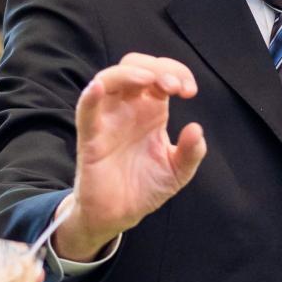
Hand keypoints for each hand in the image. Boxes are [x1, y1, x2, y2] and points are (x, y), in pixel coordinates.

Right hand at [55, 54, 206, 260]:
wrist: (120, 215)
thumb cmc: (146, 187)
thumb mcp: (178, 171)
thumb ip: (191, 152)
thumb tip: (196, 129)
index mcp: (151, 109)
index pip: (160, 74)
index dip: (177, 73)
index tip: (189, 91)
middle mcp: (128, 108)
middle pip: (134, 66)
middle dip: (156, 68)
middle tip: (175, 87)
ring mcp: (107, 119)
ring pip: (108, 79)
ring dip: (129, 73)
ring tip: (151, 81)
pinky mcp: (90, 136)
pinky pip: (85, 109)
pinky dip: (90, 95)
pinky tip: (97, 87)